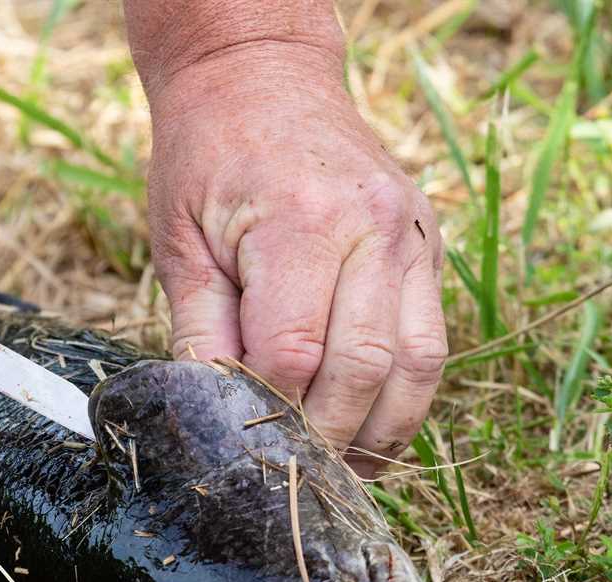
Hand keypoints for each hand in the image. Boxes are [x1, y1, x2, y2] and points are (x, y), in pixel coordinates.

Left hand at [145, 43, 445, 475]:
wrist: (261, 77)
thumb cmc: (206, 157)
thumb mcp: (181, 241)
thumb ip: (201, 333)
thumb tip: (216, 418)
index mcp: (301, 221)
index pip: (294, 352)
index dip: (269, 411)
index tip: (245, 444)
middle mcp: (373, 228)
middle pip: (362, 369)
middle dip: (325, 436)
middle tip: (291, 474)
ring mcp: (411, 237)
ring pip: (415, 367)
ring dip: (379, 433)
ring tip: (342, 472)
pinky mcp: (427, 247)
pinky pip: (430, 342)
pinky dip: (405, 398)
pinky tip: (371, 430)